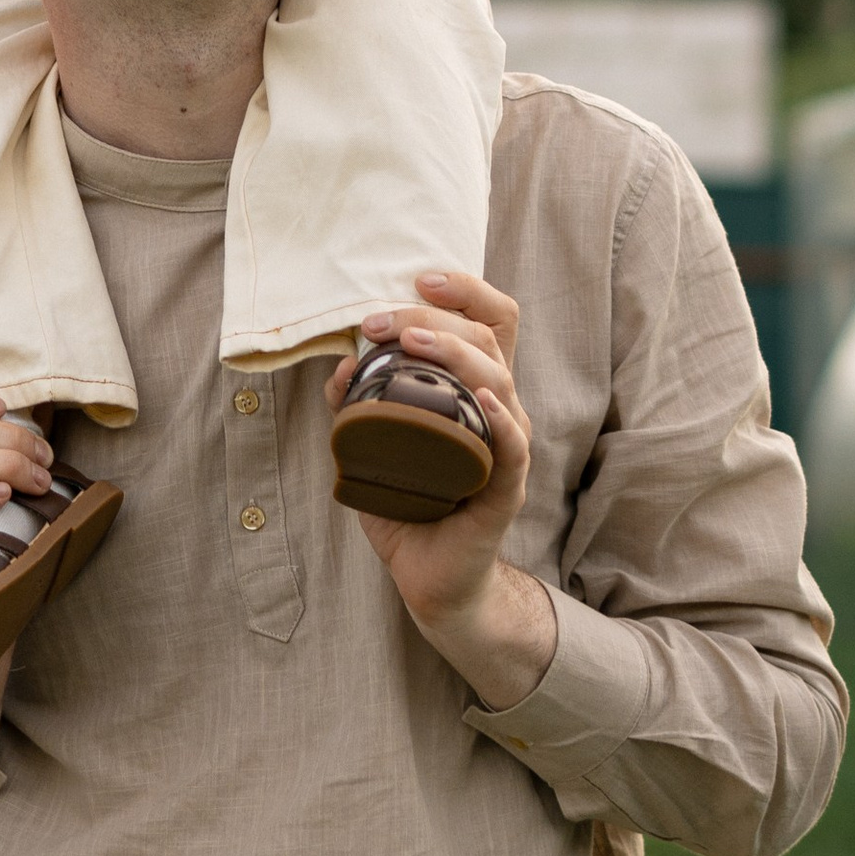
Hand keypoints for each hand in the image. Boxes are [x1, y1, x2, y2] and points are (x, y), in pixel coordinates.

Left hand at [325, 272, 559, 706]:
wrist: (430, 578)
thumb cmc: (411, 504)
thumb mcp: (373, 446)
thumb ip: (358, 405)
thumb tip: (339, 365)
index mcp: (476, 390)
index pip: (490, 322)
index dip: (465, 290)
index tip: (418, 277)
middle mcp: (501, 410)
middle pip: (488, 340)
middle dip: (433, 318)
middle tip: (378, 320)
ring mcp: (507, 448)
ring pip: (501, 381)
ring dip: (455, 353)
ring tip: (410, 342)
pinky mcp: (506, 490)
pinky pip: (514, 449)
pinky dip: (502, 421)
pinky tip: (486, 403)